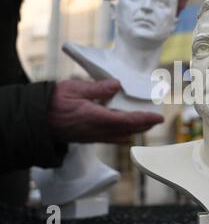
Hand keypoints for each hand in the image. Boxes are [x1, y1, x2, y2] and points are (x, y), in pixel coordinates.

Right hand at [48, 79, 163, 143]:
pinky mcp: (89, 137)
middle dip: (144, 126)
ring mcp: (94, 136)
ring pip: (121, 136)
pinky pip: (111, 138)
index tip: (158, 118)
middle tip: (156, 119)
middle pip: (128, 130)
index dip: (145, 119)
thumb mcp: (75, 88)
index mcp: (96, 117)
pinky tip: (125, 129)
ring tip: (145, 122)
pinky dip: (122, 133)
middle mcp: (98, 130)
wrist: (36, 120)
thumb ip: (98, 88)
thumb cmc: (53, 102)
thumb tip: (117, 85)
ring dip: (135, 130)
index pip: (127, 120)